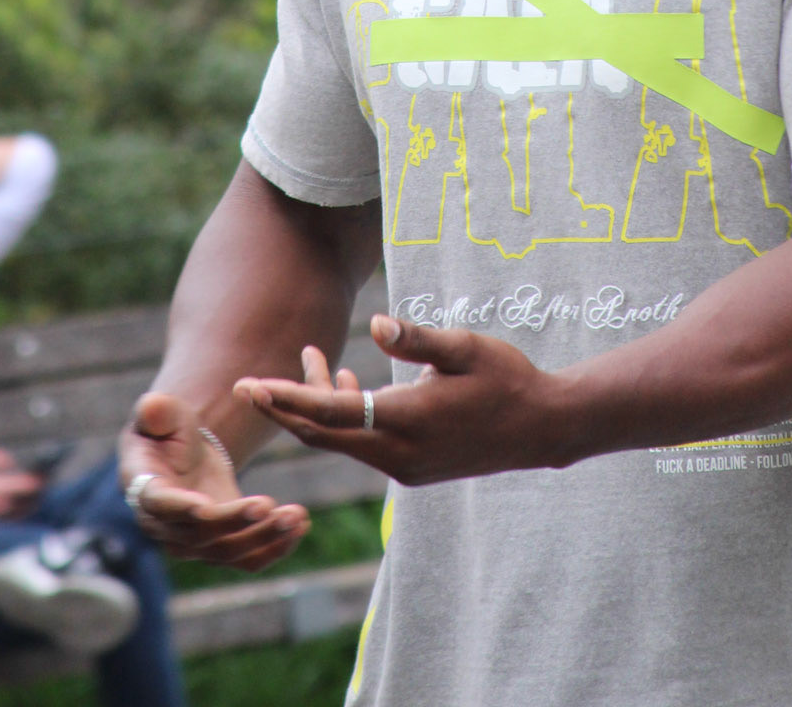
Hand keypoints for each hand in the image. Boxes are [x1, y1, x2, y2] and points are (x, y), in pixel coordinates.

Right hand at [0, 450, 42, 529]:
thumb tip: (16, 463)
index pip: (28, 486)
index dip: (40, 478)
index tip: (46, 470)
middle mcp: (2, 506)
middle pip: (32, 499)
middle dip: (41, 489)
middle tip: (47, 478)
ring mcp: (2, 519)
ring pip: (28, 510)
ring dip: (35, 500)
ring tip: (41, 488)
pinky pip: (20, 518)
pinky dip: (26, 509)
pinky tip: (29, 500)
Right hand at [119, 393, 308, 570]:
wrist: (180, 453)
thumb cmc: (166, 429)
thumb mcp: (160, 413)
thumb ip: (156, 411)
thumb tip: (153, 409)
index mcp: (147, 492)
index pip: (162, 505)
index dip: (182, 508)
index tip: (206, 507)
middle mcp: (166, 528)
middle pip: (202, 533)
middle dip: (237, 521)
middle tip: (270, 505)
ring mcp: (194, 543)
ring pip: (229, 550)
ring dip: (264, 537)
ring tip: (297, 516)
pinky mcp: (221, 546)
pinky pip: (247, 558)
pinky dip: (275, 548)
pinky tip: (300, 528)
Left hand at [235, 315, 566, 486]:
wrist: (542, 428)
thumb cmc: (507, 378)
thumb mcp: (466, 347)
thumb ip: (418, 338)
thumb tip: (376, 323)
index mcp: (408, 420)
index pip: (331, 414)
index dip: (287, 400)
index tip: (249, 387)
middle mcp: (399, 452)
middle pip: (324, 435)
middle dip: (287, 408)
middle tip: (249, 385)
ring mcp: (405, 466)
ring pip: (342, 441)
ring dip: (318, 408)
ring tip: (311, 358)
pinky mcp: (412, 467)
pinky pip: (362, 445)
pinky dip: (344, 419)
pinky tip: (346, 384)